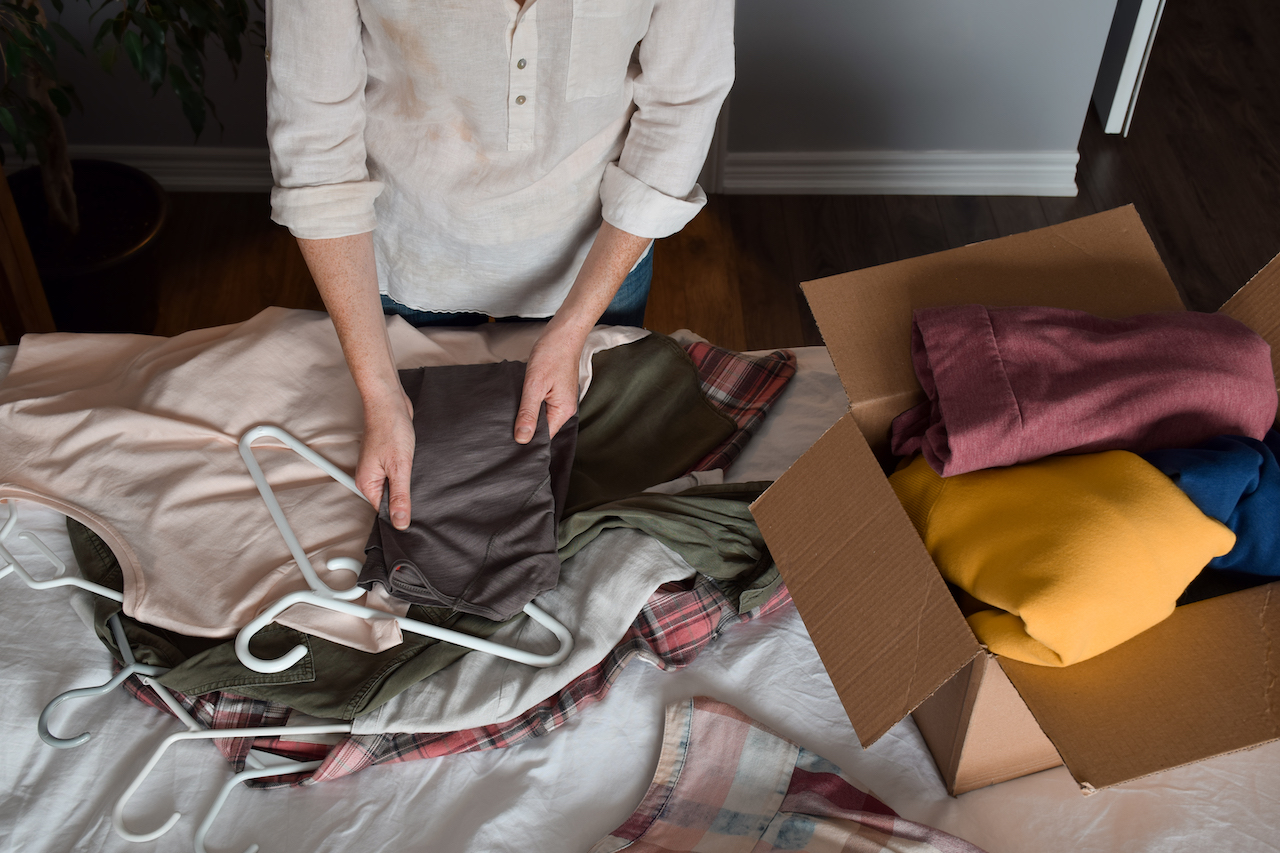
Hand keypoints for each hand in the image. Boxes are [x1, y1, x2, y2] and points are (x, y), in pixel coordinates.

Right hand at [355, 386, 415, 528]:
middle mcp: (369, 477)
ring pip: (395, 485)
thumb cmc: (390, 428)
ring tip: (414, 471)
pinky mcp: (387, 458)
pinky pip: (398, 473)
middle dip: (404, 496)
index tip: (415, 512)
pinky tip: (414, 463)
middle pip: (389, 499)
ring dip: (407, 481)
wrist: (390, 402)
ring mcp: (377, 467)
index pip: (383, 510)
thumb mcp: (400, 467)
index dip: (400, 512)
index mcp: (367, 483)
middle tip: (417, 485)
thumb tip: (400, 522)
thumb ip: (400, 497)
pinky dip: (407, 470)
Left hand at [516, 325, 584, 442]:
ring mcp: (560, 399)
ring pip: (540, 415)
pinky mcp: (555, 391)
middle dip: (524, 426)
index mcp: (563, 411)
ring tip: (510, 411)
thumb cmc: (552, 353)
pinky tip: (519, 398)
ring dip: (526, 413)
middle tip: (504, 425)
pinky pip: (541, 404)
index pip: (544, 437)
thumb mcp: (535, 385)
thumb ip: (528, 413)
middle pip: (542, 428)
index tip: (508, 439)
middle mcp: (564, 408)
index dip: (526, 439)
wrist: (563, 332)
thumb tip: (522, 438)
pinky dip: (529, 402)